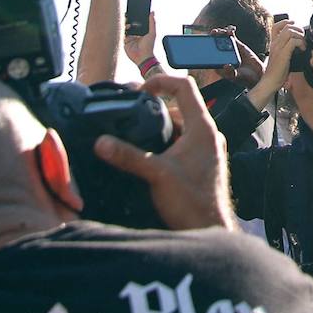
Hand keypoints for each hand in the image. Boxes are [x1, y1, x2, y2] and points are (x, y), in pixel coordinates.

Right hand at [94, 74, 234, 229]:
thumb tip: (102, 142)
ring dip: (163, 128)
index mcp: (202, 128)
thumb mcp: (156, 174)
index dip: (161, 81)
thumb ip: (128, 156)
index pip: (184, 87)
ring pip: (183, 127)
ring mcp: (209, 149)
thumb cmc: (192, 203)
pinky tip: (153, 158)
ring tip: (140, 137)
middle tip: (134, 115)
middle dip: (157, 109)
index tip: (141, 90)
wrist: (210, 230)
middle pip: (181, 107)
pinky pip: (186, 143)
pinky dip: (169, 143)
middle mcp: (209, 134)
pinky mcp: (205, 164)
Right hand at [124, 10, 155, 65]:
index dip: (135, 15)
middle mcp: (135, 33)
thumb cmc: (149, 46)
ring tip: (127, 18)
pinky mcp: (125, 41)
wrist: (143, 57)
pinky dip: (123, 30)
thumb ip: (152, 22)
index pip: (137, 21)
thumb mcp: (152, 33)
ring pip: (125, 28)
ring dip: (125, 23)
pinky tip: (126, 26)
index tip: (134, 8)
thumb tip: (152, 12)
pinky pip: (122, 34)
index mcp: (141, 31)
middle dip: (129, 18)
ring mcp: (129, 37)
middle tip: (129, 11)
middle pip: (130, 23)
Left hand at [207, 28, 263, 87]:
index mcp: (218, 64)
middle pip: (213, 44)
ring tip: (223, 31)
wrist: (256, 74)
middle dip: (212, 37)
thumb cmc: (244, 78)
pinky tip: (232, 29)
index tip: (205, 41)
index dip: (205, 47)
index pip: (209, 54)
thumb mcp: (237, 77)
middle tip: (214, 33)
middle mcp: (221, 55)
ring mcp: (228, 49)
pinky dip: (230, 31)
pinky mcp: (236, 44)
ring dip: (220, 32)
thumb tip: (226, 66)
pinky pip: (231, 36)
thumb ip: (231, 73)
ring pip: (221, 38)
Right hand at [254, 18, 305, 96]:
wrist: (269, 82)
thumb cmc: (276, 73)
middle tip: (303, 37)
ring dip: (300, 35)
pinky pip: (293, 41)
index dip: (286, 22)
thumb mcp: (280, 58)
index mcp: (273, 44)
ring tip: (303, 44)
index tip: (295, 25)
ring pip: (290, 31)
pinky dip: (301, 43)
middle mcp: (275, 44)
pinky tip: (302, 49)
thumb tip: (297, 47)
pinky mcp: (283, 54)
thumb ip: (286, 51)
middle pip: (286, 26)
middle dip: (298, 29)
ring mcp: (278, 48)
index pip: (276, 26)